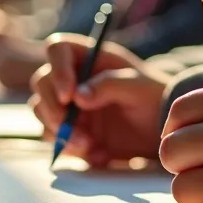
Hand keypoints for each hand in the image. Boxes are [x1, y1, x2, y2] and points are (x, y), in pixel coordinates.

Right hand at [28, 33, 165, 164]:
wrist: (161, 130)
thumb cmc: (153, 98)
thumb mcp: (139, 87)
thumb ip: (109, 86)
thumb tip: (78, 96)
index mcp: (88, 57)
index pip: (57, 49)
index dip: (57, 69)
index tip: (69, 95)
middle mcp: (72, 78)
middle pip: (41, 83)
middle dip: (52, 108)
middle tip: (70, 126)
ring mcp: (67, 105)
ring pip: (41, 111)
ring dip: (59, 130)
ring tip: (88, 144)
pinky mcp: (68, 129)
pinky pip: (54, 137)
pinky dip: (69, 147)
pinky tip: (97, 153)